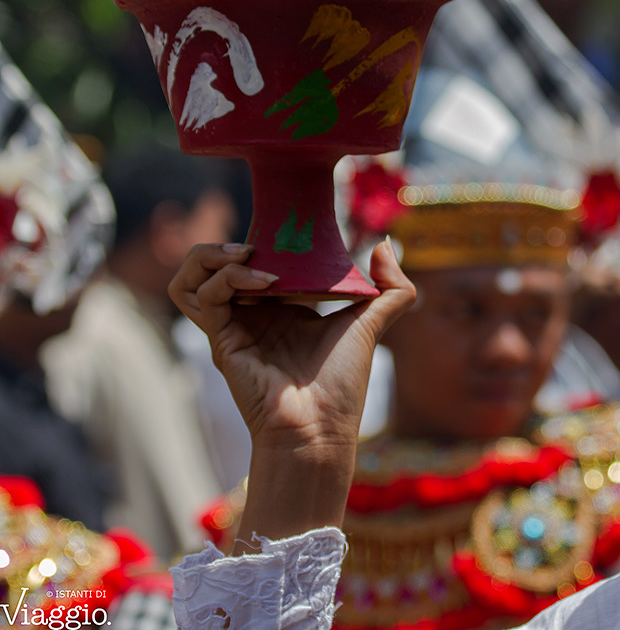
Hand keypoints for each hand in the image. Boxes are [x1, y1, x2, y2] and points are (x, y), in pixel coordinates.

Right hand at [170, 239, 413, 450]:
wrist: (322, 426)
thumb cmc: (344, 382)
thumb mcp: (373, 322)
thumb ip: (392, 287)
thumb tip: (385, 244)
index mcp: (279, 309)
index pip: (253, 262)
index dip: (264, 242)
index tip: (291, 232)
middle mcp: (250, 316)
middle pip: (210, 267)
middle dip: (225, 246)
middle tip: (259, 241)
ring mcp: (231, 328)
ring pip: (189, 279)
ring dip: (211, 257)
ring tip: (247, 253)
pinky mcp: (221, 340)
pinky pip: (203, 296)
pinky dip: (228, 277)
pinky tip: (264, 280)